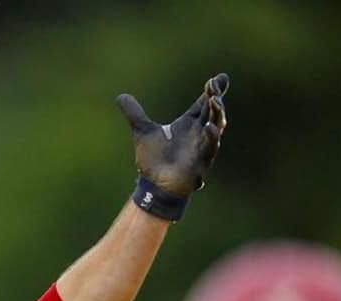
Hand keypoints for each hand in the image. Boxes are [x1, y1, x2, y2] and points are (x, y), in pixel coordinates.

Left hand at [117, 73, 228, 195]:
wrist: (153, 185)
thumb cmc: (153, 160)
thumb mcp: (142, 132)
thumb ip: (134, 114)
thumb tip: (121, 96)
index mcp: (189, 123)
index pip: (204, 103)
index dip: (212, 90)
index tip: (219, 76)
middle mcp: (199, 133)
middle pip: (213, 111)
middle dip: (215, 97)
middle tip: (214, 84)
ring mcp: (202, 147)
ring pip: (216, 126)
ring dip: (217, 113)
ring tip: (215, 99)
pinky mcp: (201, 162)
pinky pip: (209, 148)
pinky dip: (211, 138)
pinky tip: (210, 127)